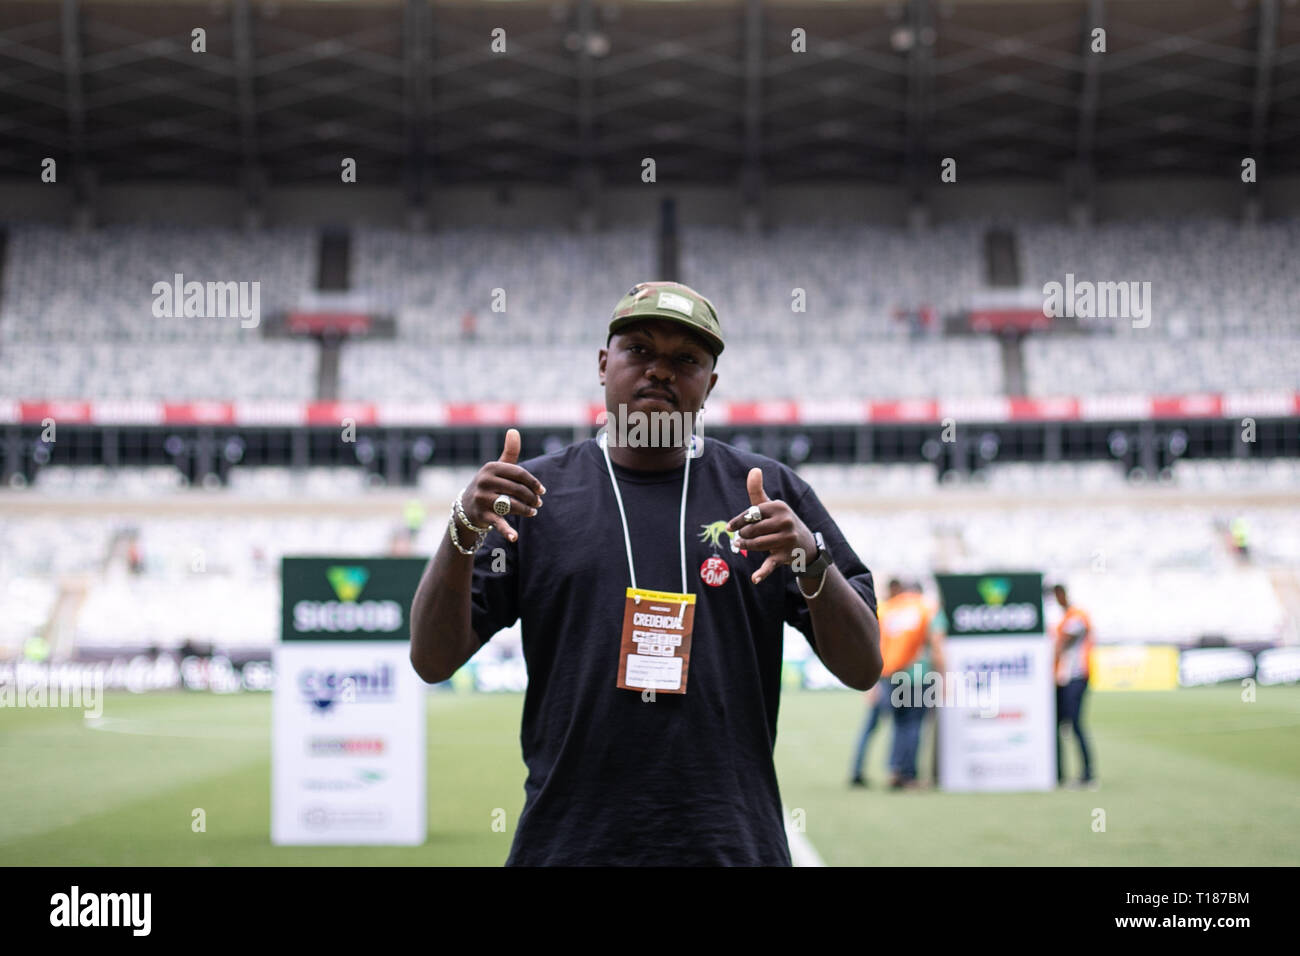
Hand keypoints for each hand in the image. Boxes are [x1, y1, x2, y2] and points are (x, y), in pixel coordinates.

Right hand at [461, 428, 545, 542]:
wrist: (465, 507)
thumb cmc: (488, 485)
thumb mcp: (496, 468)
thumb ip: (509, 452)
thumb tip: (514, 430)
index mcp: (490, 468)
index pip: (519, 473)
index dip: (533, 482)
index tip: (542, 490)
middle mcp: (484, 481)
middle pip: (517, 490)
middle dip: (531, 498)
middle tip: (538, 504)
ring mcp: (482, 499)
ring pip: (512, 505)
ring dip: (526, 510)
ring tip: (533, 512)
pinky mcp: (482, 515)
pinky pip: (497, 522)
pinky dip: (506, 530)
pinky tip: (514, 536)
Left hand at [725, 467, 817, 584]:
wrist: (805, 545)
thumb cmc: (781, 521)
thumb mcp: (771, 506)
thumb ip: (757, 490)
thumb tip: (754, 469)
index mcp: (779, 506)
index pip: (751, 514)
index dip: (738, 521)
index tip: (730, 528)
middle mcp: (785, 521)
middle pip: (752, 530)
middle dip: (744, 534)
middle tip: (743, 537)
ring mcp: (786, 539)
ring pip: (756, 544)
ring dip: (746, 546)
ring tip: (741, 545)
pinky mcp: (786, 555)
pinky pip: (771, 564)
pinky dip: (762, 572)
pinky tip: (754, 578)